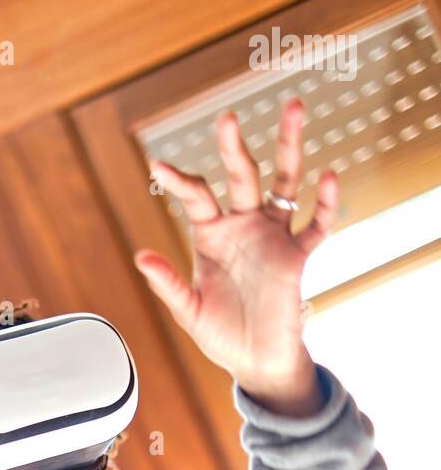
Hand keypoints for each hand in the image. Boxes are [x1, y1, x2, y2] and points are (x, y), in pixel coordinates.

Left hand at [134, 98, 338, 415]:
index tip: (158, 166)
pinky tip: (328, 177)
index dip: (179, 181)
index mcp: (212, 235)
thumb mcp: (189, 311)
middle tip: (227, 118)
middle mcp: (244, 226)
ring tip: (293, 108)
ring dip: (289, 146)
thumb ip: (168, 285)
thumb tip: (141, 257)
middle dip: (235, 147)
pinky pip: (315, 224)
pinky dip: (324, 203)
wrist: (256, 361)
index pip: (197, 196)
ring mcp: (273, 236)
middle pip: (242, 175)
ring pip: (284, 182)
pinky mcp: (298, 255)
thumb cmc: (221, 335)